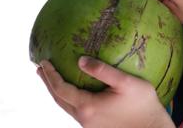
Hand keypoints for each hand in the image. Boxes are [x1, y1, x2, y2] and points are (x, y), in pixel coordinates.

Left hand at [37, 56, 174, 127]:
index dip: (50, 75)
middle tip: (40, 68)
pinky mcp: (96, 126)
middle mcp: (85, 118)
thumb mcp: (125, 82)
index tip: (43, 61)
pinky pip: (75, 110)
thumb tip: (80, 60)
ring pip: (66, 106)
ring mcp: (90, 124)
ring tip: (50, 78)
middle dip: (48, 83)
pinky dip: (67, 98)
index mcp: (88, 107)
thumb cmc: (142, 104)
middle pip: (58, 99)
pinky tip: (72, 90)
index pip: (61, 89)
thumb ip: (102, 70)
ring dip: (56, 91)